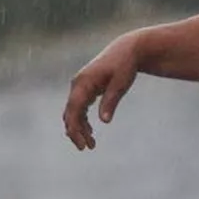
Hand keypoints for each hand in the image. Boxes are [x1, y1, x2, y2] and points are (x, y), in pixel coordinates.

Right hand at [62, 32, 141, 149]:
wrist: (127, 49)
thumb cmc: (125, 65)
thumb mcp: (121, 84)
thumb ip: (111, 101)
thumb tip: (104, 121)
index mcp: (83, 82)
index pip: (73, 109)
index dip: (75, 128)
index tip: (81, 143)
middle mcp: (78, 84)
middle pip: (70, 113)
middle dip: (76, 132)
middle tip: (86, 148)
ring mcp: (80, 86)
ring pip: (74, 112)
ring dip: (80, 128)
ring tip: (91, 145)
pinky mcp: (86, 88)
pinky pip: (79, 108)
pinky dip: (82, 120)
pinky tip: (90, 132)